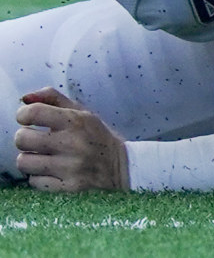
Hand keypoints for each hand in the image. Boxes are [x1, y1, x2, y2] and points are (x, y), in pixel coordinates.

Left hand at [14, 87, 129, 191]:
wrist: (120, 165)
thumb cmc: (95, 134)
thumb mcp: (81, 111)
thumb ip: (52, 98)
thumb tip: (25, 98)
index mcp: (75, 120)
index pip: (34, 113)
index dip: (23, 115)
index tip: (27, 119)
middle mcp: (72, 143)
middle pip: (22, 139)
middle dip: (25, 137)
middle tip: (36, 139)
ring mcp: (70, 167)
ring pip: (24, 162)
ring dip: (29, 159)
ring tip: (42, 156)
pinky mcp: (68, 186)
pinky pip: (34, 181)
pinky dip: (39, 176)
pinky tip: (51, 170)